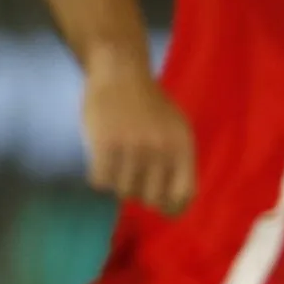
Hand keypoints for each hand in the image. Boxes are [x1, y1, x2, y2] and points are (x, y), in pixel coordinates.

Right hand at [81, 57, 194, 214]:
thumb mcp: (177, 130)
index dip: (173, 208)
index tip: (162, 209)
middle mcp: (160, 150)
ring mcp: (133, 148)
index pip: (184, 195)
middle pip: (151, 198)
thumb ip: (179, 162)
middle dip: (140, 193)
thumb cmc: (150, 105)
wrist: (121, 74)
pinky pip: (101, 181)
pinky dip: (99, 177)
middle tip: (133, 177)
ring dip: (118, 183)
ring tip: (118, 163)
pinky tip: (101, 161)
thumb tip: (178, 203)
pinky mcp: (105, 145)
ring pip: (123, 191)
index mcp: (182, 147)